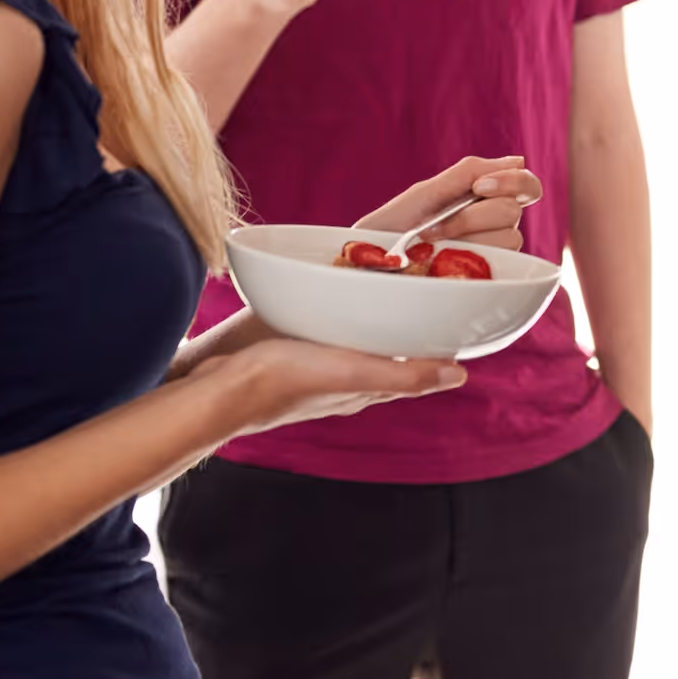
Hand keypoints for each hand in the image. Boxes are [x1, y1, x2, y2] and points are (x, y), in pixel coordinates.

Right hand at [192, 315, 468, 435]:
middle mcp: (349, 386)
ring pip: (361, 346)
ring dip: (376, 323)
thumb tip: (459, 376)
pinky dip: (343, 319)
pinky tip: (336, 302)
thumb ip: (404, 376)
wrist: (218, 389)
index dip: (437, 349)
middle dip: (410, 331)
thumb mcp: (351, 373)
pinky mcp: (295, 358)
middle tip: (426, 289)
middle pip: (391, 357)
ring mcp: (321, 373)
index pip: (416, 372)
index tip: (456, 317)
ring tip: (388, 288)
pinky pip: (330, 336)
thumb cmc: (284, 381)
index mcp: (368, 390)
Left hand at [360, 155, 541, 256]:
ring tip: (432, 245)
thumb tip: (518, 160)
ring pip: (509, 237)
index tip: (479, 187)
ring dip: (466, 237)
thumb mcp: (427, 192)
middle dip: (474, 214)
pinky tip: (442, 260)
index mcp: (485, 200)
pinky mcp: (485, 280)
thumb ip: (470, 172)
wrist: (365, 261)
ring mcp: (491, 255)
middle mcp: (495, 227)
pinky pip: (499, 264)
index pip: (527, 187)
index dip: (514, 182)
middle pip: (514, 210)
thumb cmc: (391, 226)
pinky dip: (469, 257)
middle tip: (435, 225)